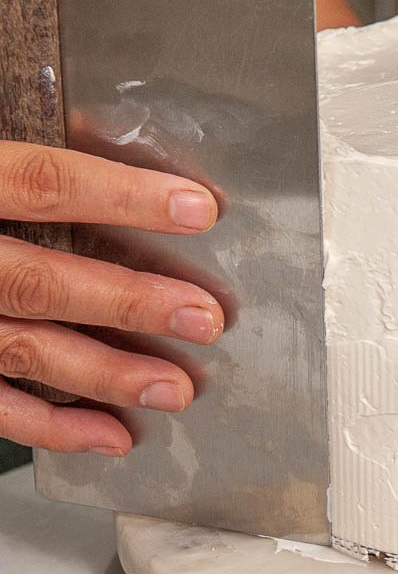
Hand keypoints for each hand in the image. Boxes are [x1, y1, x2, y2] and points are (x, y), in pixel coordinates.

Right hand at [0, 141, 224, 456]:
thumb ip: (16, 153)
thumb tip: (106, 136)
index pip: (41, 183)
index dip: (121, 196)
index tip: (198, 209)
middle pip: (37, 282)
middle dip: (127, 304)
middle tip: (203, 318)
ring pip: (19, 350)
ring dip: (103, 375)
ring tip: (175, 390)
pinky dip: (50, 426)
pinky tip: (111, 436)